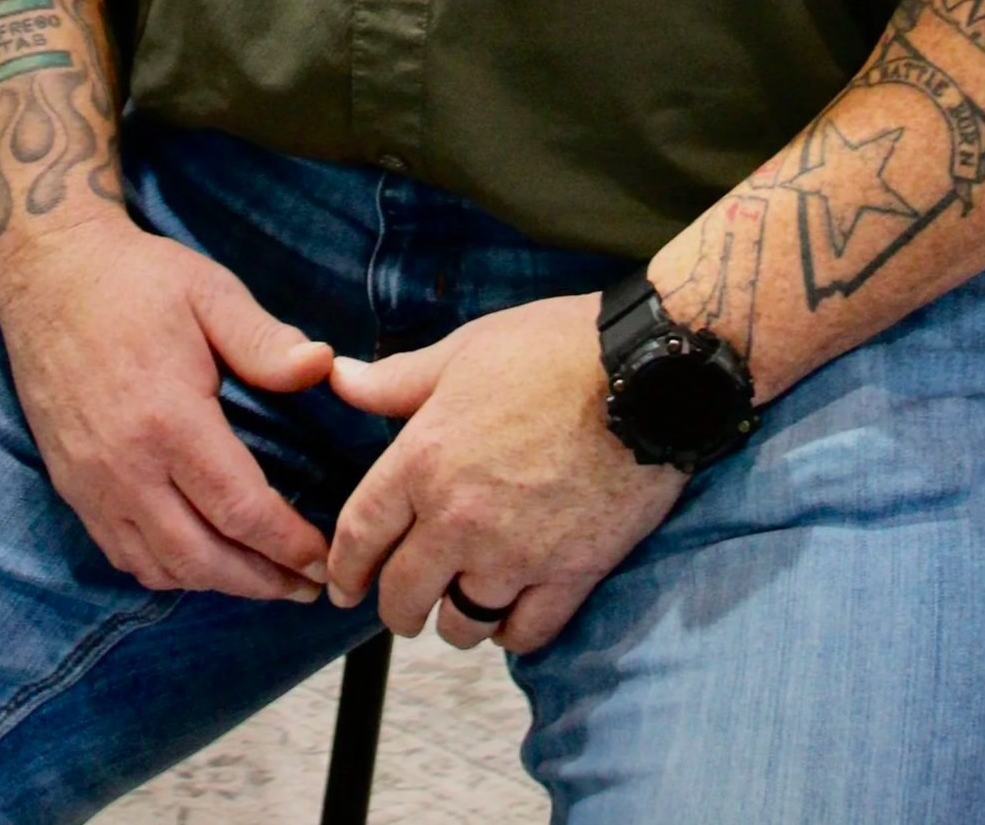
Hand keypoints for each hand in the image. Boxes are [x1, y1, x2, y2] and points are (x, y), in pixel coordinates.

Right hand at [0, 212, 335, 601]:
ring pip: (160, 566)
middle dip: (260, 581)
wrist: (48, 277)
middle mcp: (125, 466)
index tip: (323, 558)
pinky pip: (121, 553)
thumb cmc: (136, 280)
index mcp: (168, 419)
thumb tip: (322, 367)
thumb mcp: (209, 292)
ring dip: (216, 583)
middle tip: (306, 587)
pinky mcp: (72, 486)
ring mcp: (92, 483)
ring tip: (263, 579)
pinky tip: (200, 561)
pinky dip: (166, 571)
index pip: (239, 508)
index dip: (286, 544)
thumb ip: (263, 340)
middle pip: (201, 557)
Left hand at [324, 293, 685, 653]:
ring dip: (454, 619)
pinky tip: (511, 611)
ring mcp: (515, 554)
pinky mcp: (570, 575)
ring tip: (462, 603)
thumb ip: (396, 380)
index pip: (361, 535)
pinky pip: (525, 634)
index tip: (343, 587)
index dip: (345, 568)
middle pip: (403, 596)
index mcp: (424, 460)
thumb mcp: (464, 351)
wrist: (645, 373)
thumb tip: (340, 380)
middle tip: (403, 605)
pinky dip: (511, 630)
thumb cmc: (552, 350)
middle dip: (397, 606)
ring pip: (461, 624)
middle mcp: (459, 519)